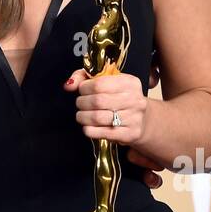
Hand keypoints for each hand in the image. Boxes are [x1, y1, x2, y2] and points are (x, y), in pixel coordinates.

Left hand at [63, 68, 161, 187]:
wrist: (141, 120)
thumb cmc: (119, 98)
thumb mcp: (107, 81)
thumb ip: (84, 77)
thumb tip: (69, 85)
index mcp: (130, 82)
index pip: (99, 84)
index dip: (84, 88)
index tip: (82, 90)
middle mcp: (135, 99)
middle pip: (97, 101)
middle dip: (82, 103)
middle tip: (80, 104)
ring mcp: (134, 118)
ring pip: (98, 118)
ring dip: (83, 117)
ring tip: (82, 115)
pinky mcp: (130, 134)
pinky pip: (102, 133)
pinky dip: (89, 130)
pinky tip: (88, 127)